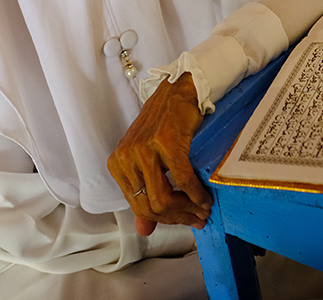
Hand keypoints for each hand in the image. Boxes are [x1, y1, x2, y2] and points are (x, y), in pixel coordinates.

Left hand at [107, 72, 211, 234]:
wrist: (180, 91)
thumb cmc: (166, 123)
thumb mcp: (150, 159)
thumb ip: (146, 193)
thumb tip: (144, 230)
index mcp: (117, 163)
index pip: (137, 205)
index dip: (163, 220)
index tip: (184, 221)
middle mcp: (126, 156)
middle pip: (149, 205)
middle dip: (176, 218)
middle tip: (197, 220)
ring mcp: (144, 149)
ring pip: (163, 198)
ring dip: (187, 209)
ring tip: (203, 211)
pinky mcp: (166, 143)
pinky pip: (182, 180)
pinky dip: (196, 194)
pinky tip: (205, 198)